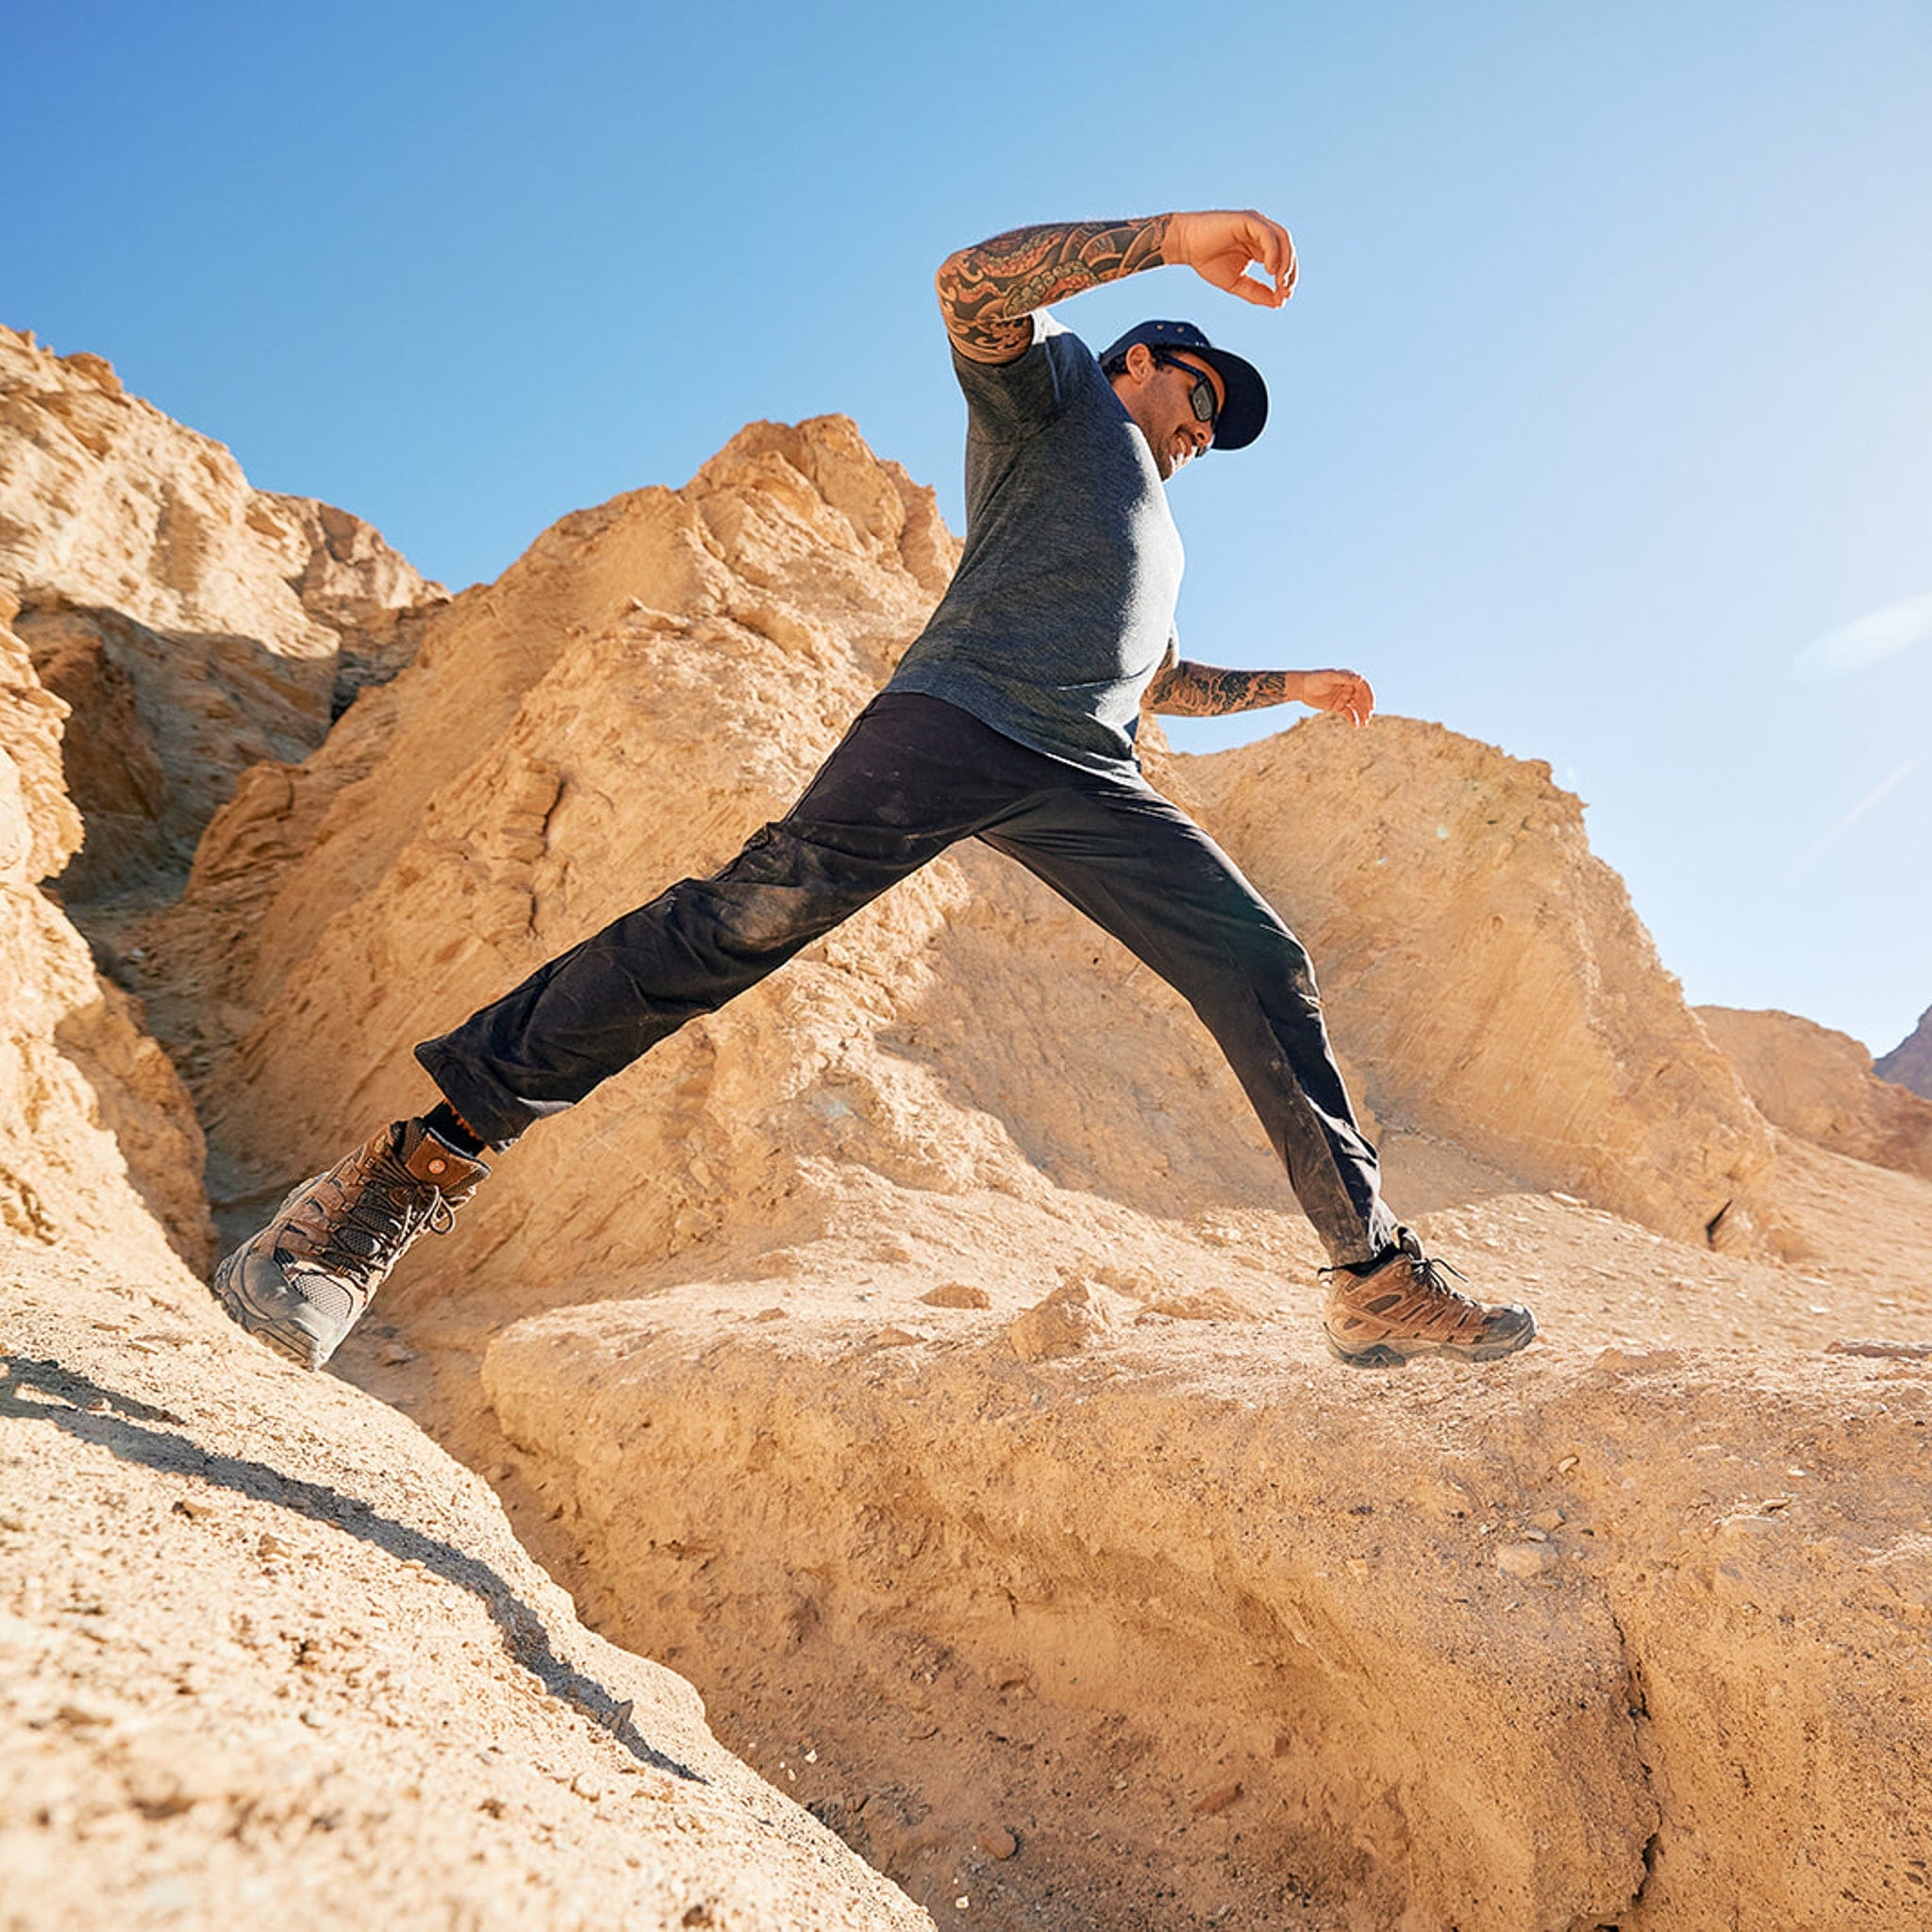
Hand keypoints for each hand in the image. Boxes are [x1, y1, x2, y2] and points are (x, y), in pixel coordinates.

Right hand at [1165, 209, 1297, 307]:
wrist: (1185, 245)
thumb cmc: (1207, 260)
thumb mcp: (1236, 283)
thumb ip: (1256, 292)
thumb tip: (1277, 302)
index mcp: (1260, 246)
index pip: (1284, 260)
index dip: (1288, 278)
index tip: (1284, 298)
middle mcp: (1261, 232)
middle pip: (1288, 249)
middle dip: (1290, 272)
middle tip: (1284, 292)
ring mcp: (1256, 224)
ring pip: (1283, 239)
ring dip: (1286, 262)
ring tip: (1280, 282)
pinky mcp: (1248, 220)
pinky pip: (1269, 235)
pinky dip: (1274, 252)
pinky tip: (1270, 270)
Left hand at [1298, 668, 1373, 726]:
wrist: (1302, 688)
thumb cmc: (1316, 679)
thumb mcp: (1330, 677)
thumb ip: (1345, 678)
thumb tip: (1360, 678)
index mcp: (1350, 679)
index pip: (1364, 688)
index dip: (1369, 697)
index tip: (1371, 707)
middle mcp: (1349, 688)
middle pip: (1362, 699)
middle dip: (1366, 708)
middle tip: (1368, 717)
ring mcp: (1344, 698)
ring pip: (1357, 707)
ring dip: (1362, 715)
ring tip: (1364, 724)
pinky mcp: (1338, 706)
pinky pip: (1349, 714)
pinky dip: (1353, 719)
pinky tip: (1356, 726)